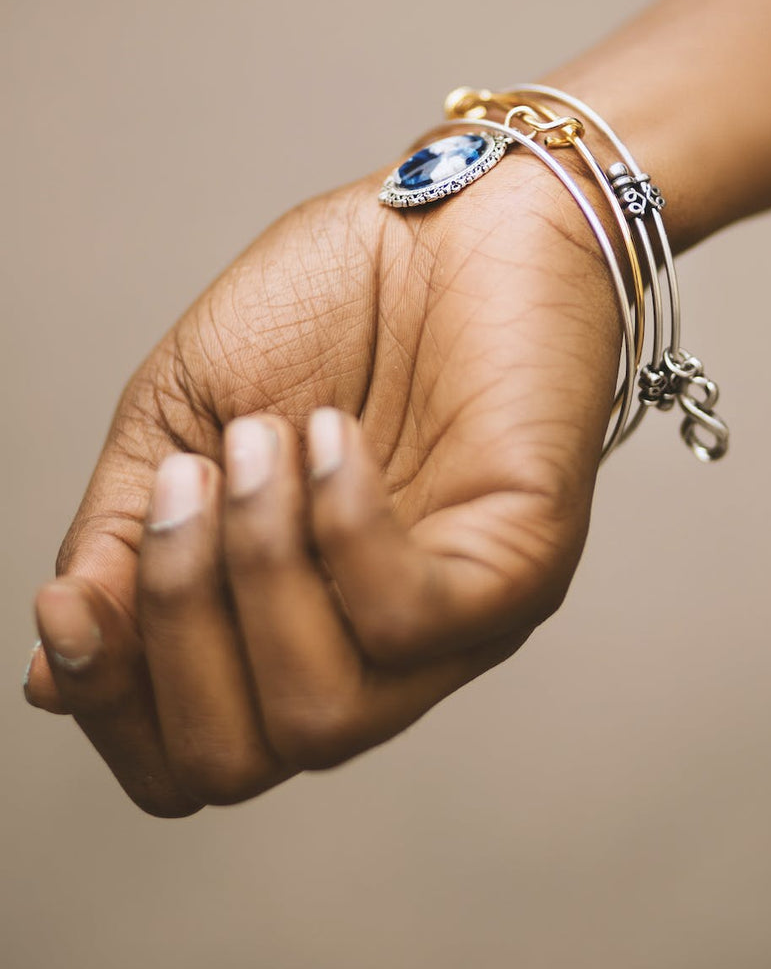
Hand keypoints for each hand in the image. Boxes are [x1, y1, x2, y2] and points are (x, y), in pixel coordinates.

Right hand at [25, 151, 619, 814]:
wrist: (450, 205)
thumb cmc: (327, 304)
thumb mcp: (182, 420)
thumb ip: (122, 546)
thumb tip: (51, 675)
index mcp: (286, 626)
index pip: (187, 759)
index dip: (109, 705)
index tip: (73, 603)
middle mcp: (371, 651)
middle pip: (238, 762)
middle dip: (175, 624)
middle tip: (193, 479)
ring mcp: (454, 622)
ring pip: (318, 716)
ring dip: (256, 566)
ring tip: (268, 440)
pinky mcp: (521, 568)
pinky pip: (408, 622)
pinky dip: (342, 528)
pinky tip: (335, 437)